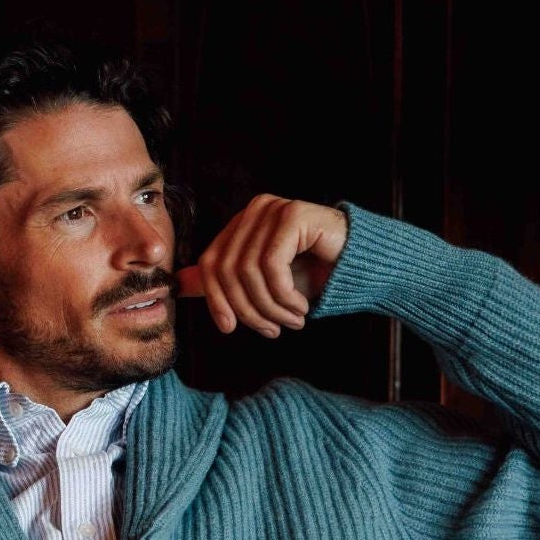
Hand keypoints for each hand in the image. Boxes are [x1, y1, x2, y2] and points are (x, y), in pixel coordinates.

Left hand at [181, 195, 348, 337]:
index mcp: (242, 223)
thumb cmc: (314, 277)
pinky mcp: (293, 215)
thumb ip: (222, 280)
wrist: (362, 269)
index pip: (210, 263)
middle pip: (226, 269)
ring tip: (291, 321)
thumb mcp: (261, 285)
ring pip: (248, 271)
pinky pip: (271, 266)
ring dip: (269, 307)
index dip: (214, 300)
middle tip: (271, 330)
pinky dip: (283, 296)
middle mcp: (254, 211)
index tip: (229, 328)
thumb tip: (177, 284)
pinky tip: (301, 308)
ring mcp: (273, 209)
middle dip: (246, 308)